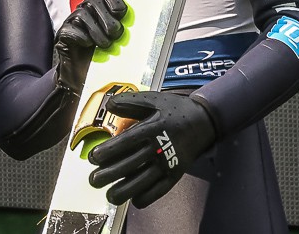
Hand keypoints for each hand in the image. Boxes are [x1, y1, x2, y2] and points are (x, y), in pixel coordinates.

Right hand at [54, 0, 126, 93]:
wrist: (82, 78)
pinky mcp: (63, 35)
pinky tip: (89, 45)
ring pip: (81, 14)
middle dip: (106, 17)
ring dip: (96, 30)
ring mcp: (72, 23)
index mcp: (98, 8)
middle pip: (93, 1)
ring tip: (104, 44)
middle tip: (115, 34)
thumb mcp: (116, 39)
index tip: (121, 12)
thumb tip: (141, 20)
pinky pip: (70, 29)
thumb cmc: (102, 56)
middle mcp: (84, 11)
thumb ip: (124, 27)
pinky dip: (82, 37)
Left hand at [87, 90, 216, 207]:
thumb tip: (108, 104)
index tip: (94, 157)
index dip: (110, 150)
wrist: (204, 121)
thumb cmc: (175, 110)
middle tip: (94, 180)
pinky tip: (134, 200)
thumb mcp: (154, 99)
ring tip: (110, 195)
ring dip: (125, 190)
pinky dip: (147, 196)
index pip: (128, 141)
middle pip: (132, 164)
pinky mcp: (176, 173)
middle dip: (110, 174)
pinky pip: (161, 189)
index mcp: (154, 126)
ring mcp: (169, 162)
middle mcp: (161, 146)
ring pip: (145, 181)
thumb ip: (130, 102)